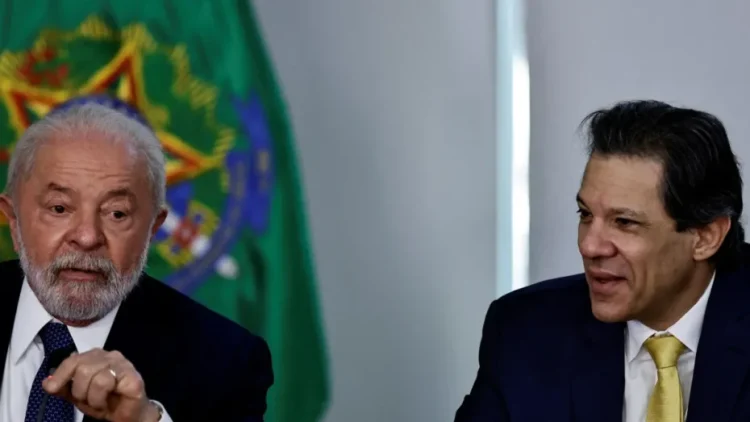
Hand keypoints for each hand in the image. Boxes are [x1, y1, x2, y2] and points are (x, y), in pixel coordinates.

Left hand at [42, 348, 160, 421]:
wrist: (128, 415)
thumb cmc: (104, 402)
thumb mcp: (78, 396)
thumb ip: (63, 388)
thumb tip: (46, 383)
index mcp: (96, 357)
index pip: (73, 360)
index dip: (61, 374)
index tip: (52, 388)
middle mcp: (110, 356)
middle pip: (83, 368)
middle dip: (80, 390)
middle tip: (87, 400)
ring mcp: (123, 364)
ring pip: (95, 377)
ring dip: (92, 397)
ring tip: (99, 402)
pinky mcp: (132, 376)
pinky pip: (108, 383)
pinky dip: (102, 397)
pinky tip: (109, 400)